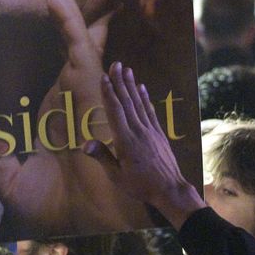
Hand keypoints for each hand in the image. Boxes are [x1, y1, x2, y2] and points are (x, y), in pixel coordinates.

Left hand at [0, 0, 147, 234]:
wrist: (92, 214)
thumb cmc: (60, 202)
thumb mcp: (10, 177)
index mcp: (53, 114)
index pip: (36, 74)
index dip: (22, 56)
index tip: (4, 40)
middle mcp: (69, 95)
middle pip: (62, 46)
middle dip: (57, 15)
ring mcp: (81, 87)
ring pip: (72, 36)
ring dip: (61, 5)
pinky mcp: (89, 82)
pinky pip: (76, 41)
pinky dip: (65, 14)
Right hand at [83, 62, 202, 229]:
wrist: (170, 190)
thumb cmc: (140, 186)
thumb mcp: (116, 176)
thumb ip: (102, 157)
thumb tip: (85, 143)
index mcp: (125, 140)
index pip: (115, 111)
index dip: (109, 93)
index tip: (104, 78)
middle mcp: (138, 131)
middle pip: (127, 102)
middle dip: (119, 82)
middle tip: (116, 64)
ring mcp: (150, 131)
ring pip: (138, 103)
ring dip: (131, 85)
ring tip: (127, 69)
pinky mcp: (159, 133)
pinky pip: (150, 111)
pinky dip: (145, 98)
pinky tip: (141, 88)